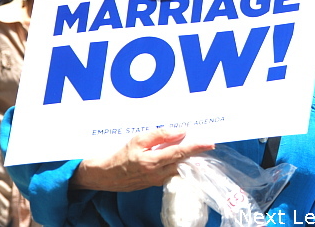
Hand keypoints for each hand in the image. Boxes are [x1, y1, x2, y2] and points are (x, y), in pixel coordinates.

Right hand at [69, 128, 213, 191]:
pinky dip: (178, 164)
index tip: (210, 143)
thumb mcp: (138, 139)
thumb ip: (160, 135)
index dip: (196, 147)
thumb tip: (179, 132)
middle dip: (196, 154)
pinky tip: (180, 157)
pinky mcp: (153, 183)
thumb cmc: (119, 155)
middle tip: (208, 145)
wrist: (104, 175)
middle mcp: (157, 174)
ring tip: (197, 149)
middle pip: (183, 163)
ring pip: (179, 169)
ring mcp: (156, 181)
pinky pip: (171, 173)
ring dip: (188, 160)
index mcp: (153, 161)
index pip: (180, 153)